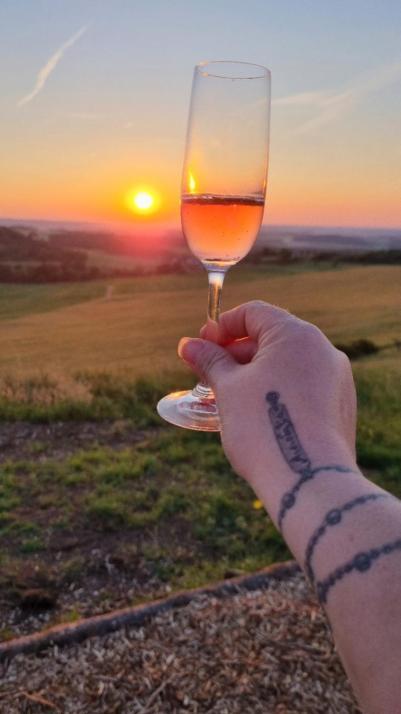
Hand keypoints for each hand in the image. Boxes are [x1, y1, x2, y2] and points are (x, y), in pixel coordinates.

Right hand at [178, 301, 355, 495]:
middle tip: (207, 373)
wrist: (310, 480)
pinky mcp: (340, 405)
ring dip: (254, 373)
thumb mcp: (229, 388)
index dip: (222, 326)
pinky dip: (277, 390)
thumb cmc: (264, 426)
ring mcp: (336, 378)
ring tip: (227, 396)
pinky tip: (256, 413)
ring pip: (287, 364)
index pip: (254, 313)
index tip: (200, 345)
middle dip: (235, 352)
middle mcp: (323, 349)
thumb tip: (188, 345)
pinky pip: (303, 386)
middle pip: (272, 337)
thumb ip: (210, 360)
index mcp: (296, 335)